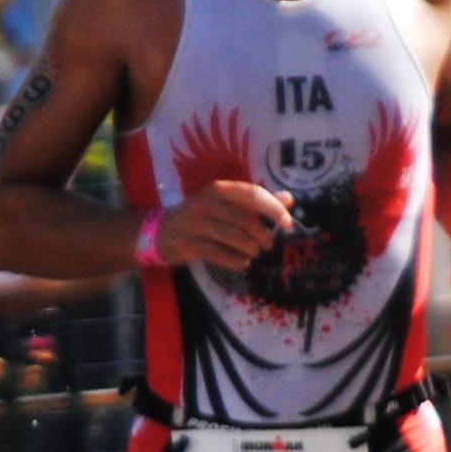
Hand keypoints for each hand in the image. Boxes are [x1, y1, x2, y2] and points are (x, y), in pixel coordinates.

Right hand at [153, 180, 294, 270]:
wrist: (162, 232)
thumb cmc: (202, 216)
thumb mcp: (226, 204)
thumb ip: (257, 202)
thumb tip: (288, 199)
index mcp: (218, 189)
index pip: (252, 194)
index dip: (273, 209)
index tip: (288, 224)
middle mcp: (205, 202)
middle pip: (245, 219)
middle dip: (263, 235)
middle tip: (268, 244)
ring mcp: (194, 224)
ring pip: (233, 238)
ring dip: (251, 249)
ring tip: (255, 252)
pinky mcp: (188, 244)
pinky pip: (219, 254)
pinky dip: (236, 261)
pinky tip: (242, 263)